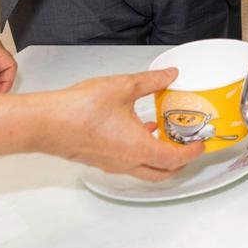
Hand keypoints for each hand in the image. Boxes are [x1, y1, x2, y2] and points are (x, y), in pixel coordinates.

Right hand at [39, 68, 204, 180]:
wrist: (47, 123)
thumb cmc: (80, 110)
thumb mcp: (123, 87)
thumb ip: (151, 81)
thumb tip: (169, 75)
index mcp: (139, 149)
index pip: (175, 159)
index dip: (192, 153)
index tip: (201, 144)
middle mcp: (127, 162)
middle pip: (162, 173)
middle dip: (179, 163)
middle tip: (188, 146)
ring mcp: (111, 164)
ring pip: (143, 169)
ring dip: (158, 157)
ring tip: (163, 134)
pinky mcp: (98, 160)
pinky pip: (127, 162)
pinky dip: (139, 152)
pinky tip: (136, 130)